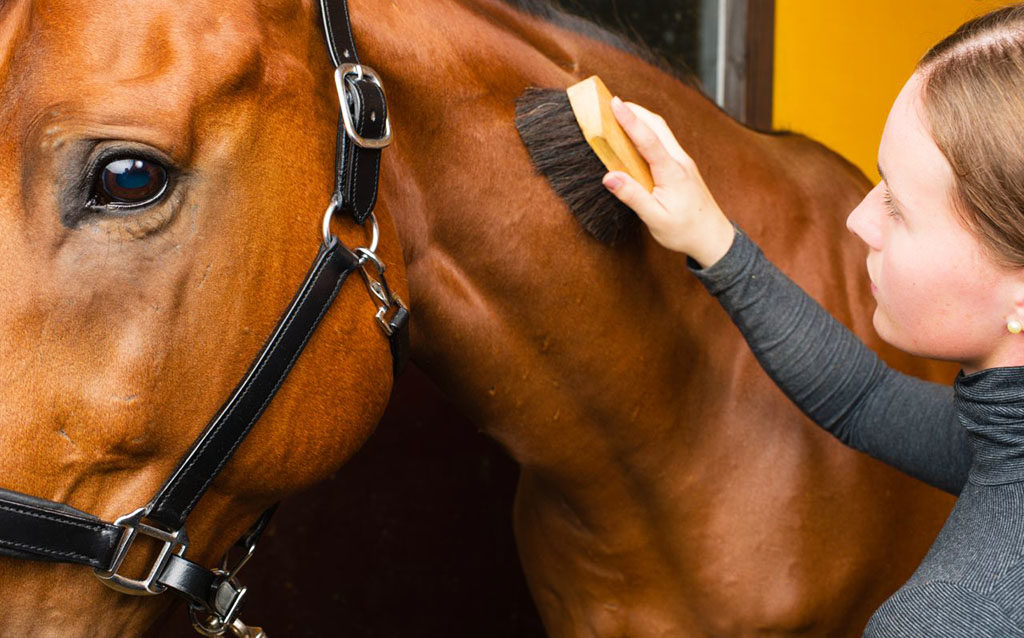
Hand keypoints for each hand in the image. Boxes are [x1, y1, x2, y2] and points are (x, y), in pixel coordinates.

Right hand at [602, 96, 734, 267]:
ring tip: (620, 113)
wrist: (713, 238)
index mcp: (672, 172)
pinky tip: (636, 137)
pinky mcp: (683, 167)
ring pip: (662, 131)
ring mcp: (683, 162)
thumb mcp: (656, 219)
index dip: (630, 120)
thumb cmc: (685, 231)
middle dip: (635, 110)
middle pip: (657, 125)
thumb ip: (633, 196)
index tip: (614, 103)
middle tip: (611, 102)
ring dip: (642, 119)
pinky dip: (648, 132)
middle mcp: (680, 161)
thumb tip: (609, 177)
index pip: (648, 139)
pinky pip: (664, 142)